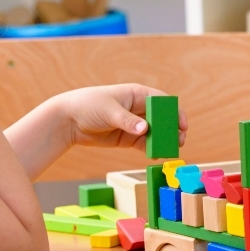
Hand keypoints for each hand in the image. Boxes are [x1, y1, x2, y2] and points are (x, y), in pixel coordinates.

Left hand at [52, 84, 187, 151]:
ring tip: (169, 151)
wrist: (68, 120)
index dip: (174, 112)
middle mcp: (138, 108)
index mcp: (137, 94)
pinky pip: (144, 144)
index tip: (182, 124)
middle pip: (162, 118)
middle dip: (172, 129)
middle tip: (179, 141)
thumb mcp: (109, 111)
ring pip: (155, 133)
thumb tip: (145, 129)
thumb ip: (127, 121)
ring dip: (163, 141)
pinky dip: (150, 149)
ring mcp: (133, 124)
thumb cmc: (88, 106)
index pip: (162, 101)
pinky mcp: (127, 138)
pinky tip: (155, 156)